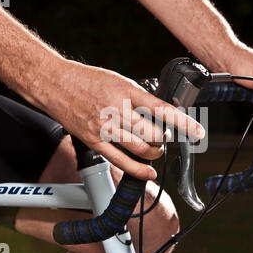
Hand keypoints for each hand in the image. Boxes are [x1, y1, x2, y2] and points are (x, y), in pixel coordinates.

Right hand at [46, 59, 204, 180]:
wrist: (55, 85)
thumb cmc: (87, 80)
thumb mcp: (120, 80)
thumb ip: (140, 98)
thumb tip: (160, 114)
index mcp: (127, 92)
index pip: (162, 110)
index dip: (184, 123)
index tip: (198, 132)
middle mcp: (117, 111)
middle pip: (154, 135)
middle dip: (165, 139)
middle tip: (165, 136)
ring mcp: (105, 128)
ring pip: (141, 150)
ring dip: (155, 152)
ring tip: (154, 147)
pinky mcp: (95, 142)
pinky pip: (121, 161)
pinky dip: (138, 170)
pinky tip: (148, 172)